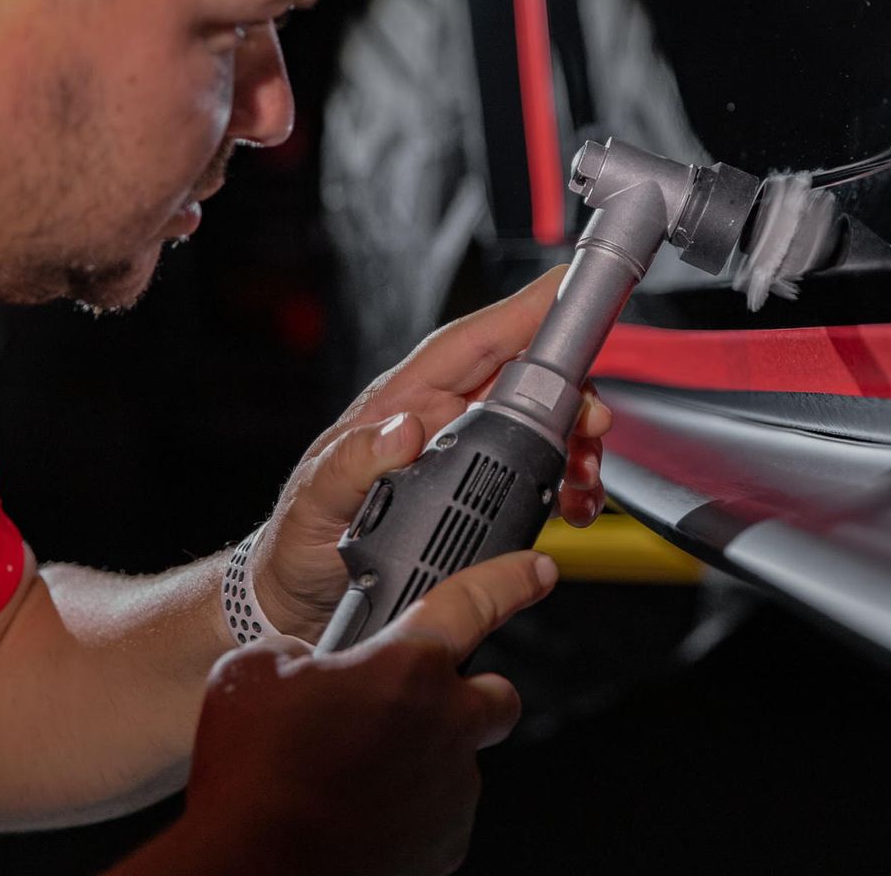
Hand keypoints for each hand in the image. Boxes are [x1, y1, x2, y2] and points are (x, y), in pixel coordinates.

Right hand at [133, 551, 557, 875]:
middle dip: (468, 690)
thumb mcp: (252, 676)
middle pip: (496, 693)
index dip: (510, 579)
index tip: (537, 571)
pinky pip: (440, 812)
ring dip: (424, 755)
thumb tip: (305, 666)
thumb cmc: (252, 778)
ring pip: (460, 758)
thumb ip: (299, 654)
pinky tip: (359, 810)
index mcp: (410, 668)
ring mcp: (452, 791)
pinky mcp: (444, 845)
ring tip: (357, 769)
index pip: (476, 602)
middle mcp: (448, 725)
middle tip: (418, 700)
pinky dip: (410, 807)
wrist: (251, 869)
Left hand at [254, 266, 613, 639]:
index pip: (474, 341)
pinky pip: (536, 472)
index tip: (568, 290)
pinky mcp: (478, 491)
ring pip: (541, 426)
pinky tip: (574, 504)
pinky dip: (566, 484)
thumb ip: (352, 463)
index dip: (525, 310)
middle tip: (591, 427)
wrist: (300, 600)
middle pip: (524, 379)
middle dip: (570, 396)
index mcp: (405, 401)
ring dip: (575, 446)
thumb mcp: (316, 502)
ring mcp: (463, 453)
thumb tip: (402, 428)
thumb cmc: (299, 543)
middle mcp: (440, 418)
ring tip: (584, 480)